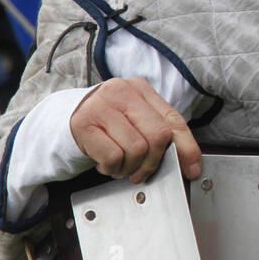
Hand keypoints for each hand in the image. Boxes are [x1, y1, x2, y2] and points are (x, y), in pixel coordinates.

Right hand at [70, 77, 202, 183]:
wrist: (67, 120)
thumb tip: (190, 165)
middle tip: (141, 170)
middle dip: (152, 162)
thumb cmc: (109, 124)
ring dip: (129, 167)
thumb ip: (164, 137)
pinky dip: (112, 168)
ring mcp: (101, 105)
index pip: (173, 121)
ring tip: (120, 163)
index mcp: (141, 89)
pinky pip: (113, 156)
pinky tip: (105, 161)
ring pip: (136, 149)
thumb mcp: (138, 123)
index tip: (190, 169)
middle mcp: (122, 91)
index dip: (186, 148)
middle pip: (157, 136)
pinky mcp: (84, 123)